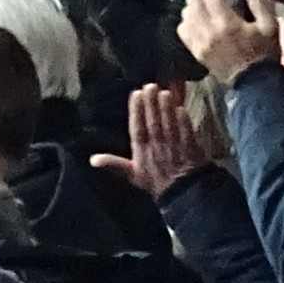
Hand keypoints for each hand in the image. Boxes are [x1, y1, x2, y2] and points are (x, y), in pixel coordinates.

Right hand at [92, 82, 208, 199]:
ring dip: (167, 109)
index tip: (136, 94)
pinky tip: (181, 108)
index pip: (137, 130)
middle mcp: (157, 149)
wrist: (182, 196)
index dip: (136, 112)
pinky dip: (184, 122)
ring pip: (169, 126)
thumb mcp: (132, 175)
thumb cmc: (156, 182)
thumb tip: (92, 159)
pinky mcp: (191, 150)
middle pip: (153, 124)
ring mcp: (175, 149)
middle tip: (150, 86)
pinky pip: (187, 134)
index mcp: (142, 154)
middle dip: (151, 105)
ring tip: (164, 92)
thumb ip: (113, 164)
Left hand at [179, 0, 275, 81]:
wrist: (255, 85)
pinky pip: (183, 30)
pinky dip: (187, 19)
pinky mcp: (196, 52)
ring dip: (192, 1)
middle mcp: (208, 31)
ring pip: (186, 14)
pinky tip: (196, 16)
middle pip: (194, 0)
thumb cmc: (264, 53)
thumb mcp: (269, 25)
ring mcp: (200, 43)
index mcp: (226, 23)